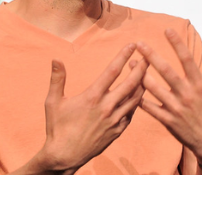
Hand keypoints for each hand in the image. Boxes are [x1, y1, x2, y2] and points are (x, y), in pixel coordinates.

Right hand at [34, 43, 147, 173]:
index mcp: (92, 97)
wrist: (65, 156)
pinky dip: (136, 102)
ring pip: (136, 99)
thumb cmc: (57, 128)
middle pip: (131, 83)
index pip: (112, 71)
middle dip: (142, 67)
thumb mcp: (53, 102)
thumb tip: (56, 59)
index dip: (123, 56)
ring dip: (142, 84)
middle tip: (148, 56)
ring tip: (146, 73)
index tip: (132, 45)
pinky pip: (132, 113)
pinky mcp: (118, 131)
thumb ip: (57, 79)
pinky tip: (137, 95)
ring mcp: (114, 120)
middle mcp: (106, 107)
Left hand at [137, 28, 201, 168]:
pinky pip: (150, 108)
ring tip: (131, 62)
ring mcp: (176, 109)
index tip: (167, 30)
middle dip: (151, 56)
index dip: (177, 44)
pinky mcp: (168, 121)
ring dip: (141, 74)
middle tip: (138, 43)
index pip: (187, 60)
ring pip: (154, 89)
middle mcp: (187, 95)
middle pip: (166, 72)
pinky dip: (140, 98)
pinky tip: (131, 88)